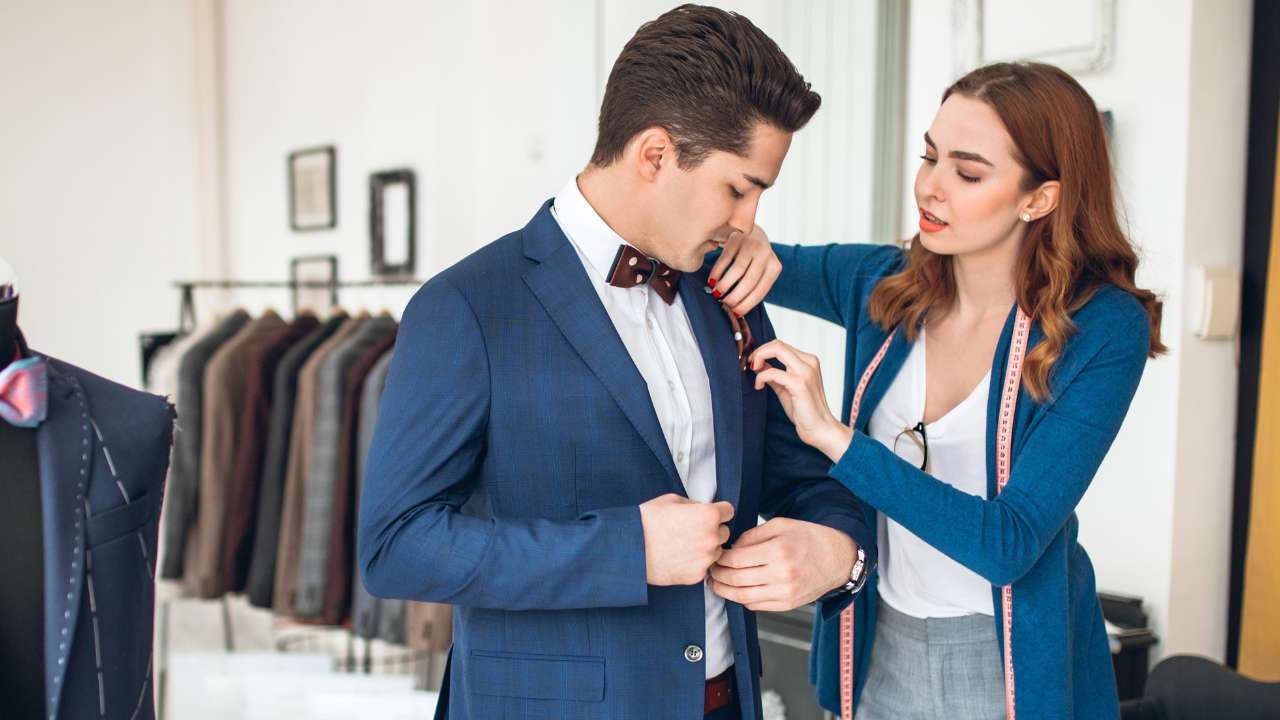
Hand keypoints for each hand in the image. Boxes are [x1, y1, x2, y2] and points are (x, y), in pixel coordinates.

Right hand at [638, 494, 734, 585]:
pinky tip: (679, 556)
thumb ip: (695, 505)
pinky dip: (695, 562)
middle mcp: (711, 538)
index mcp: (708, 515)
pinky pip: (703, 566)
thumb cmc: (647, 522)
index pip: (729, 511)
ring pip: (716, 551)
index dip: (719, 511)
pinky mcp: (696, 575)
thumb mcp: (672, 500)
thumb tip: (703, 509)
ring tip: (683, 544)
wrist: (629, 549)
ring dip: (706, 548)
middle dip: (712, 530)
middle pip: (724, 532)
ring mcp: (705, 559)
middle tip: (692, 530)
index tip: (713, 514)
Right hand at [708, 224, 780, 315]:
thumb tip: (737, 311)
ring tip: (717, 293)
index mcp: (774, 267)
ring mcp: (751, 245)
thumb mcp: (760, 271)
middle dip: (735, 296)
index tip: (735, 313)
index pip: (761, 290)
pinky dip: (717, 272)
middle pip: (749, 281)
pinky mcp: (736, 238)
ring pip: (737, 270)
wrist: (752, 231)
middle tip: (724, 304)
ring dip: (725, 285)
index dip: (747, 304)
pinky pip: (725, 259)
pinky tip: (712, 280)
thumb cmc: (755, 259)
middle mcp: (765, 254)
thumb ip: (753, 287)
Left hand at [708, 518, 855, 610]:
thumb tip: (731, 549)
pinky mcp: (787, 604)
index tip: (715, 555)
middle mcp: (782, 574)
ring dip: (725, 591)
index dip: (720, 559)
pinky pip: (756, 606)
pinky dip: (742, 599)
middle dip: (717, 576)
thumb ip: (752, 536)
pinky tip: (736, 590)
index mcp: (778, 551)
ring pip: (743, 597)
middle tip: (710, 570)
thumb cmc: (809, 538)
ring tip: (717, 583)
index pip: (736, 560)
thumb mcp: (780, 525)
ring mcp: (785, 592)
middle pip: (736, 580)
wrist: (837, 558)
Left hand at [749, 340, 852, 461]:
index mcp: (808, 361)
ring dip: (759, 358)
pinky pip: (772, 372)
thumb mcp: (785, 387)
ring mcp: (806, 372)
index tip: (753, 362)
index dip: (763, 351)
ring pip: (777, 349)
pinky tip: (758, 386)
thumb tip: (758, 363)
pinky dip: (761, 377)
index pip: (781, 345)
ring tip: (753, 373)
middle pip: (778, 343)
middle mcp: (809, 362)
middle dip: (759, 352)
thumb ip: (774, 374)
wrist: (820, 428)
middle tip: (750, 365)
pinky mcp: (799, 384)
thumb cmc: (805, 411)